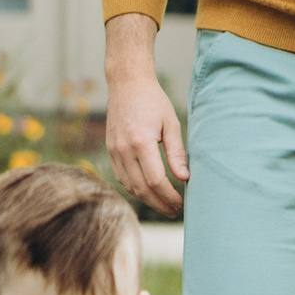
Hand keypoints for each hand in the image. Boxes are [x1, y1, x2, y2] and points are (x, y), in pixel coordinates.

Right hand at [103, 13, 187, 213]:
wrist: (126, 83)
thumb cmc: (153, 101)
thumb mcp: (171, 123)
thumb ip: (177, 153)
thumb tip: (184, 178)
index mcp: (141, 142)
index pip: (156, 181)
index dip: (169, 196)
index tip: (181, 203)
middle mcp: (124, 149)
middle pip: (141, 188)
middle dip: (159, 204)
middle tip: (174, 211)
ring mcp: (113, 150)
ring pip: (129, 186)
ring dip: (146, 199)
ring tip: (163, 204)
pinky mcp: (109, 149)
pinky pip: (120, 176)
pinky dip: (134, 188)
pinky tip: (147, 190)